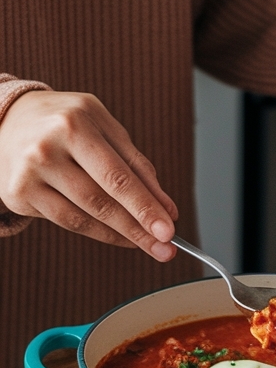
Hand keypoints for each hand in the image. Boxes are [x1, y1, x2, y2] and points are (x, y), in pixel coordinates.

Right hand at [0, 91, 177, 259]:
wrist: (8, 119)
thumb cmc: (66, 123)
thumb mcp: (104, 127)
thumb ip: (136, 164)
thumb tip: (165, 206)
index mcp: (75, 124)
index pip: (117, 175)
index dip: (145, 206)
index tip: (168, 229)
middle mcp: (47, 148)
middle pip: (100, 200)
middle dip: (138, 228)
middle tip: (165, 248)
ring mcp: (29, 174)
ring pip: (84, 216)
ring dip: (121, 235)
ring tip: (146, 244)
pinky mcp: (18, 194)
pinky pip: (66, 222)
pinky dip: (97, 232)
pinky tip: (118, 236)